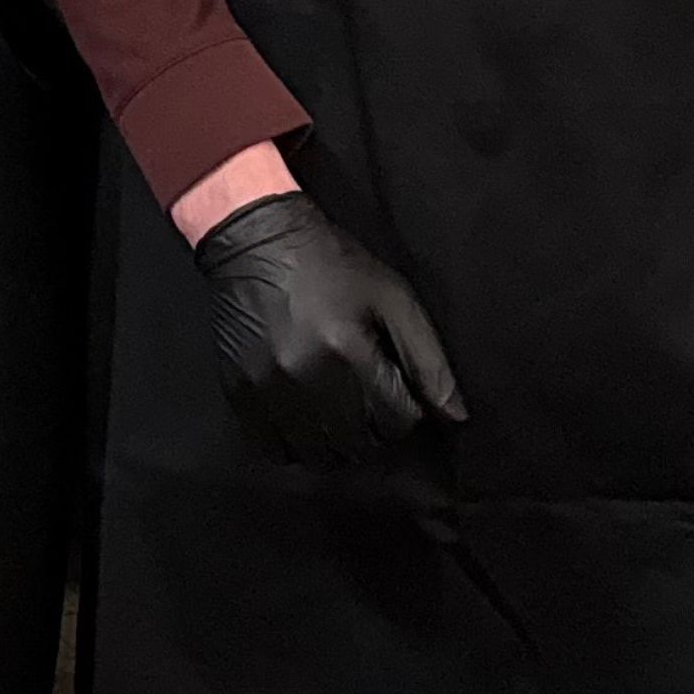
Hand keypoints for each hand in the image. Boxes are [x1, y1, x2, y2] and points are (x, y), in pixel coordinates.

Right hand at [193, 190, 466, 467]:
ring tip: (337, 415)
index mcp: (346, 350)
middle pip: (357, 444)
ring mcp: (266, 388)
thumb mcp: (391, 296)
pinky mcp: (238, 392)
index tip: (396, 389)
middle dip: (373, 430)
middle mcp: (304, 377)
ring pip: (315, 454)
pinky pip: (273, 448)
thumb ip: (427, 358)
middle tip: (368, 403)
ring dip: (335, 443)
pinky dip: (294, 444)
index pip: (396, 420)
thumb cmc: (331, 265)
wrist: (252, 239)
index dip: (406, 410)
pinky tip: (303, 418)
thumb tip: (455, 417)